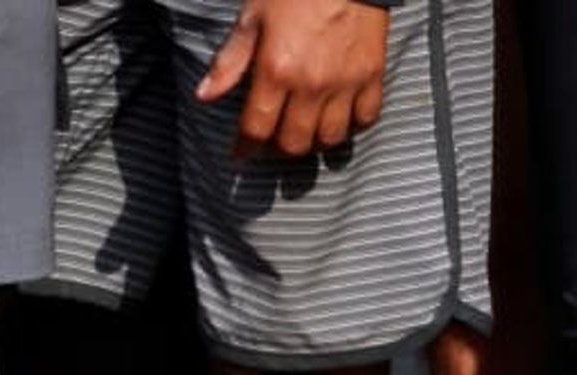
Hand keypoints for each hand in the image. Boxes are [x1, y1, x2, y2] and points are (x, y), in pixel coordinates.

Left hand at [197, 0, 388, 160]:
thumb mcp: (253, 18)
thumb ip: (230, 62)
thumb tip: (205, 96)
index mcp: (276, 70)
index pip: (257, 129)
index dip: (246, 148)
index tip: (242, 153)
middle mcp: (311, 84)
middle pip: (294, 144)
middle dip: (279, 149)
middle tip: (274, 139)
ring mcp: (345, 82)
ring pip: (330, 139)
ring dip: (314, 142)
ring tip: (305, 130)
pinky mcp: (372, 74)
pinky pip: (365, 118)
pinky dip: (352, 125)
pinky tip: (340, 117)